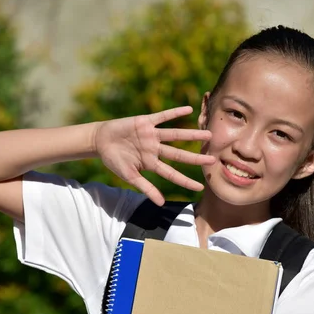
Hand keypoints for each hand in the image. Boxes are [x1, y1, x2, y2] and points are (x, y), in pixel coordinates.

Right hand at [94, 106, 214, 204]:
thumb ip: (146, 188)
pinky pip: (162, 117)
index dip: (185, 181)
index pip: (172, 174)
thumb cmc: (114, 160)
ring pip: (175, 135)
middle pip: (179, 154)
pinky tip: (188, 109)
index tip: (200, 187)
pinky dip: (174, 113)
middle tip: (213, 160)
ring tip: (208, 134)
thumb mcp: (130, 176)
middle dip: (195, 158)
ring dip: (191, 134)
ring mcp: (152, 135)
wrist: (100, 141)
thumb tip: (161, 203)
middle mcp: (155, 149)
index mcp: (152, 163)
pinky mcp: (145, 122)